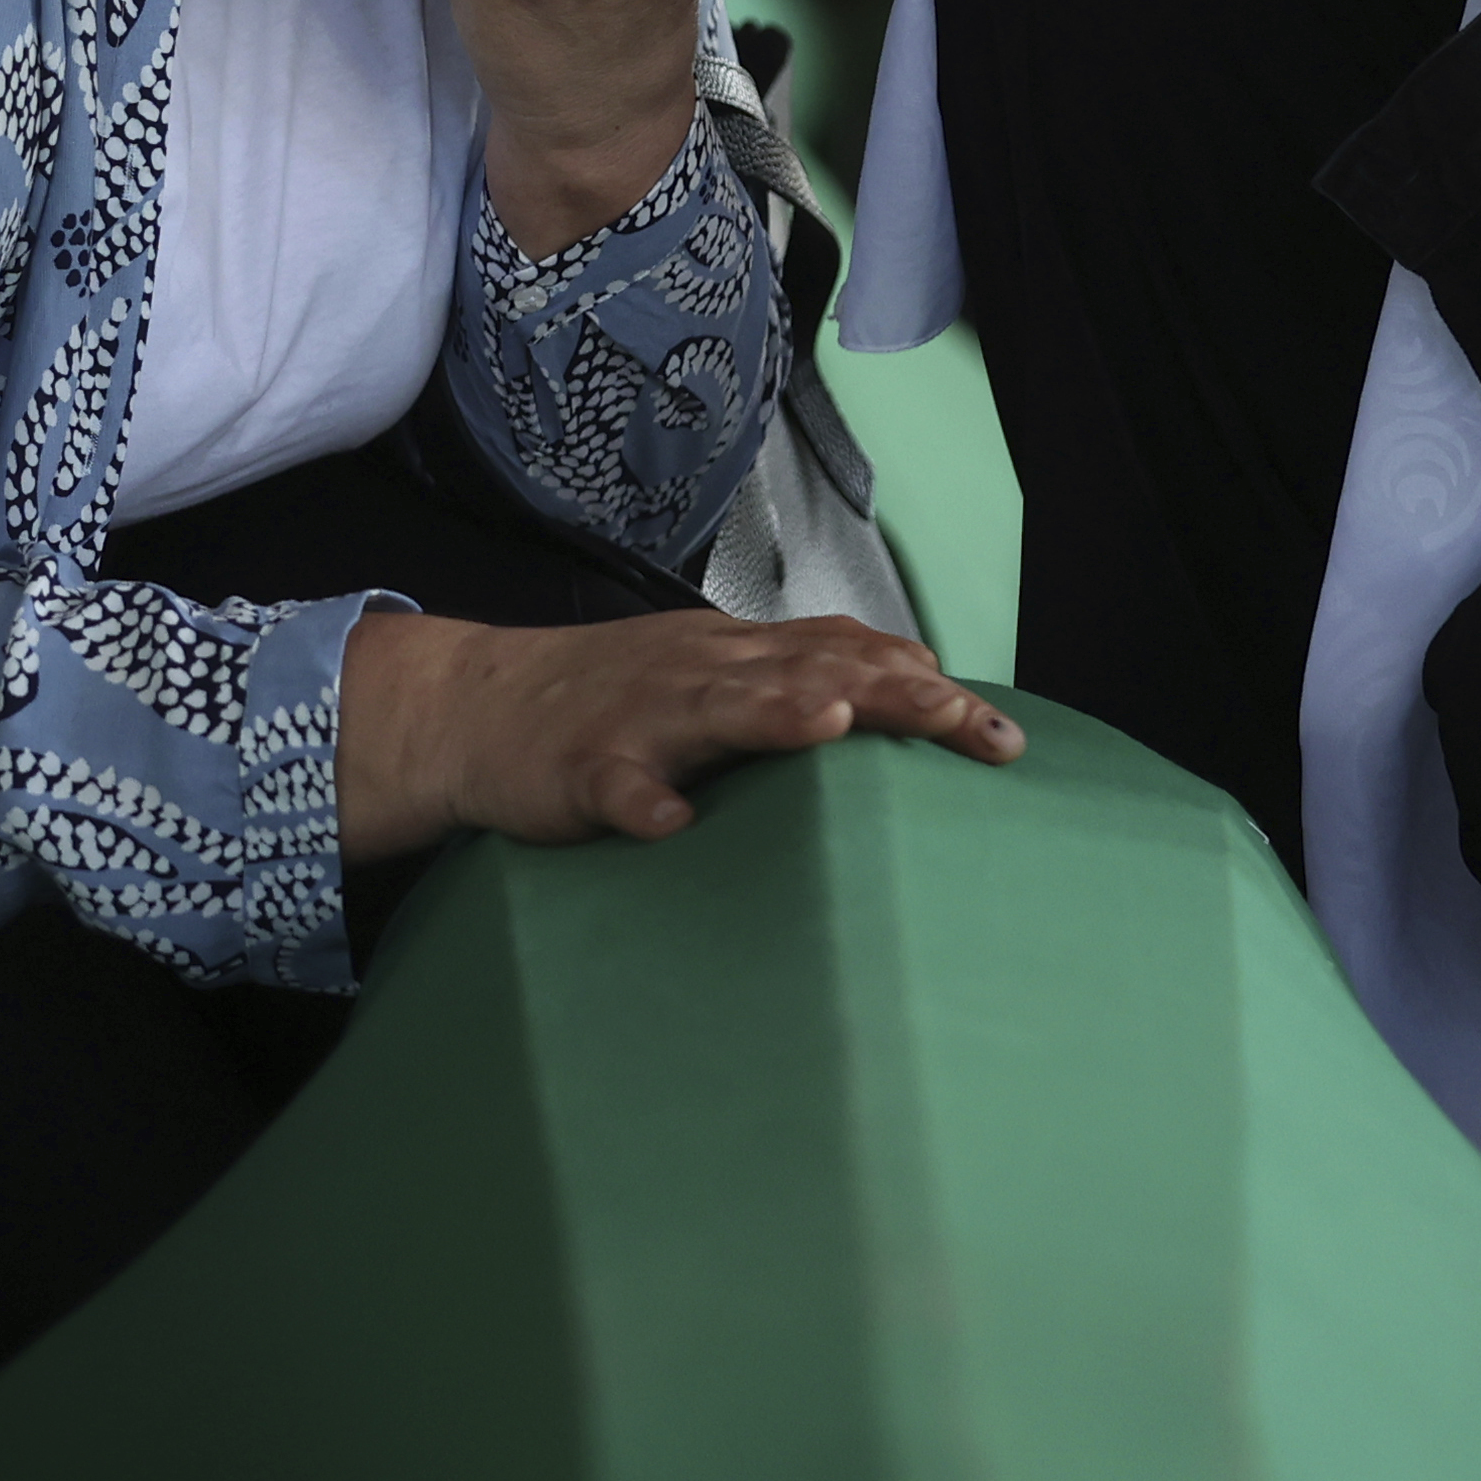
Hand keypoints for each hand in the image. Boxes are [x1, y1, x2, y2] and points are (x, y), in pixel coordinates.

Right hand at [335, 606, 1021, 857]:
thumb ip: (799, 683)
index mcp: (741, 656)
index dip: (930, 688)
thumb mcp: (714, 676)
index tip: (1004, 737)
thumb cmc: (610, 701)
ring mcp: (642, 715)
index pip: (853, 655)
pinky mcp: (581, 765)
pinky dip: (642, 802)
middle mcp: (704, 671)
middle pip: (811, 671)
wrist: (476, 705)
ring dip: (773, 714)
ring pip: (718, 708)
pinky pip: (615, 785)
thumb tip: (911, 697)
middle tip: (969, 728)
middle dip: (892, 697)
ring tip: (828, 725)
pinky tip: (669, 825)